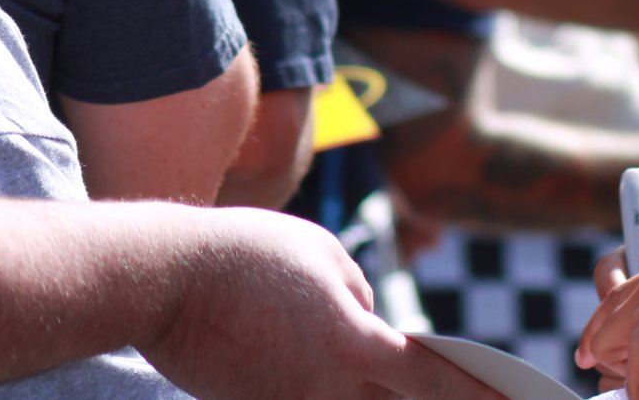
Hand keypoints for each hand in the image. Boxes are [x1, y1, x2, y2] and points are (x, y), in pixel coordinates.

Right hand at [136, 207, 505, 399]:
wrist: (163, 280)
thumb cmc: (251, 254)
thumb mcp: (326, 257)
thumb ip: (359, 300)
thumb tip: (370, 329)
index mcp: (353, 345)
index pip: (429, 382)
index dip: (475, 397)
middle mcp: (325, 389)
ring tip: (400, 388)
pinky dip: (334, 399)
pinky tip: (340, 382)